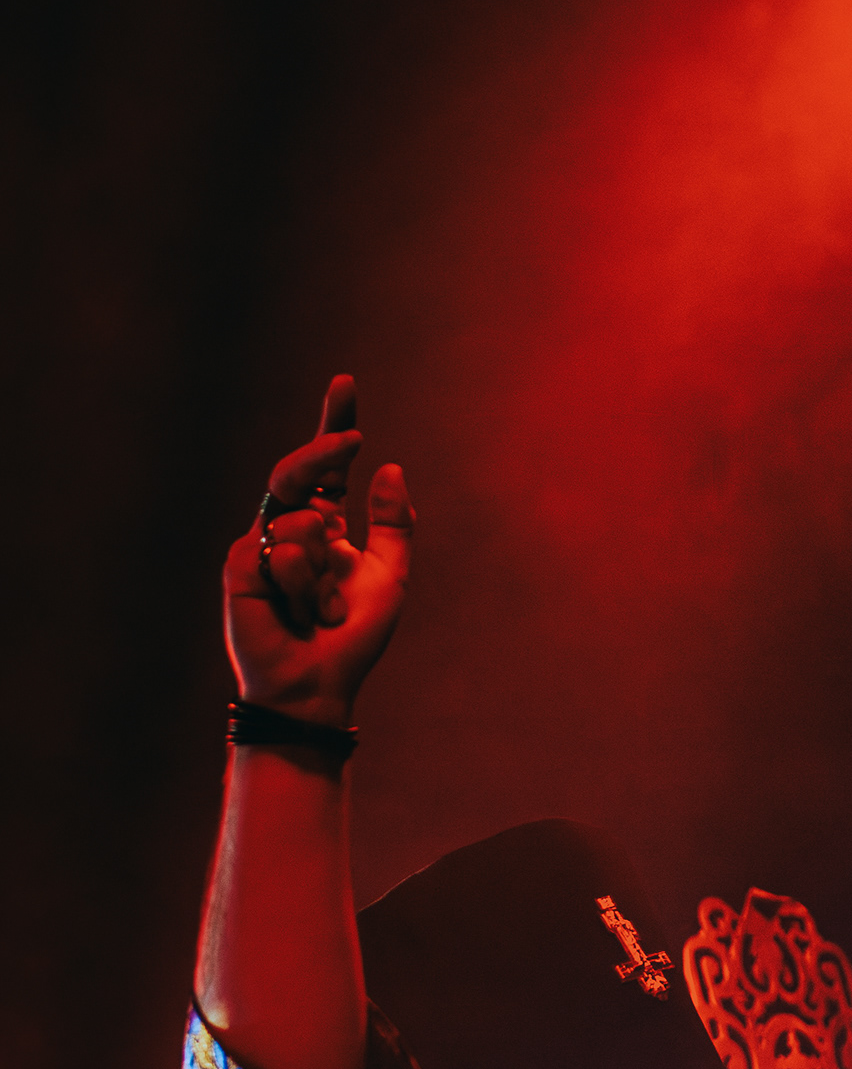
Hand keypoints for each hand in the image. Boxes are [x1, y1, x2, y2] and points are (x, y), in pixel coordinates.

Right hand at [223, 374, 412, 728]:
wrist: (318, 685)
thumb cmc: (352, 638)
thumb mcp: (391, 577)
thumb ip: (394, 523)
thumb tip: (391, 467)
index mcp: (325, 525)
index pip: (327, 467)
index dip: (334, 424)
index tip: (346, 382)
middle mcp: (291, 527)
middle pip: (301, 468)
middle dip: (325, 448)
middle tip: (351, 439)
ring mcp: (262, 543)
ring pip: (299, 517)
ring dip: (324, 569)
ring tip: (321, 610)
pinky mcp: (240, 565)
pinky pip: (281, 549)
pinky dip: (304, 584)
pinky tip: (298, 613)